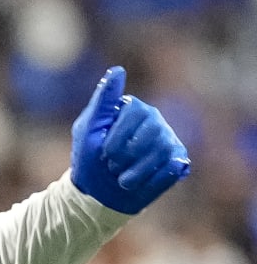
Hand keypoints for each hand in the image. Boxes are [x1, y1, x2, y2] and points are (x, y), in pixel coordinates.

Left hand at [70, 66, 189, 214]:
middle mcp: (154, 121)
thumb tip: (117, 70)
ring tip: (120, 177)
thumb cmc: (88, 159)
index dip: (118, 137)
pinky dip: (149, 180)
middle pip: (153, 132)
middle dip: (126, 155)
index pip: (136, 112)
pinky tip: (135, 182)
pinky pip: (172, 169)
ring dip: (135, 171)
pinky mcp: (176, 161)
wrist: (96, 193)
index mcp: (133, 109)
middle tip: (111, 165)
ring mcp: (168, 140)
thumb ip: (103, 99)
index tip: (103, 151)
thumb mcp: (87, 128)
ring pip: (163, 152)